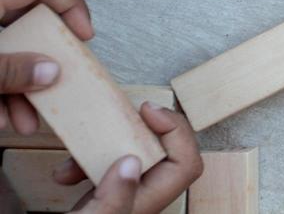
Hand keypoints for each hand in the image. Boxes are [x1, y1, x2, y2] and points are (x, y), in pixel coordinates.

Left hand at [0, 0, 92, 133]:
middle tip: (59, 80)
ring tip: (26, 120)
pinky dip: (2, 94)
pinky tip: (2, 120)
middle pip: (31, 22)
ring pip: (12, 52)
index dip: (69, 2)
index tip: (80, 35)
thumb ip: (9, 70)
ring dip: (23, 88)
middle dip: (46, 60)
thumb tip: (51, 71)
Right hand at [64, 103, 202, 213]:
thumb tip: (132, 163)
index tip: (148, 111)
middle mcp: (141, 202)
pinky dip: (85, 166)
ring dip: (103, 150)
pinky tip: (64, 174)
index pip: (187, 165)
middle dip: (137, 135)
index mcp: (147, 206)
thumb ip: (113, 198)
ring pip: (132, 160)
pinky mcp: (103, 200)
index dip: (177, 132)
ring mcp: (123, 200)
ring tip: (72, 162)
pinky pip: (105, 171)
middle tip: (118, 120)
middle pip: (164, 155)